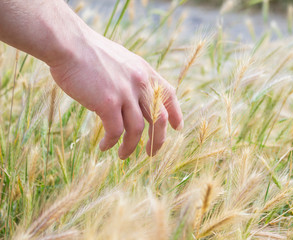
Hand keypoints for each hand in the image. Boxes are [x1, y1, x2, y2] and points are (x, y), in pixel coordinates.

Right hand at [49, 29, 182, 158]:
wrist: (68, 43)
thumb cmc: (88, 52)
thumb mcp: (120, 60)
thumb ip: (130, 77)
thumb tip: (131, 96)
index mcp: (144, 71)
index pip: (168, 95)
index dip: (176, 113)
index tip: (177, 127)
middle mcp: (140, 82)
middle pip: (159, 118)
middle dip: (158, 139)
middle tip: (151, 153)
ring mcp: (125, 93)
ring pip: (138, 129)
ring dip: (131, 146)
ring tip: (123, 156)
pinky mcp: (108, 103)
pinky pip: (116, 131)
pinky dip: (112, 142)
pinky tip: (105, 147)